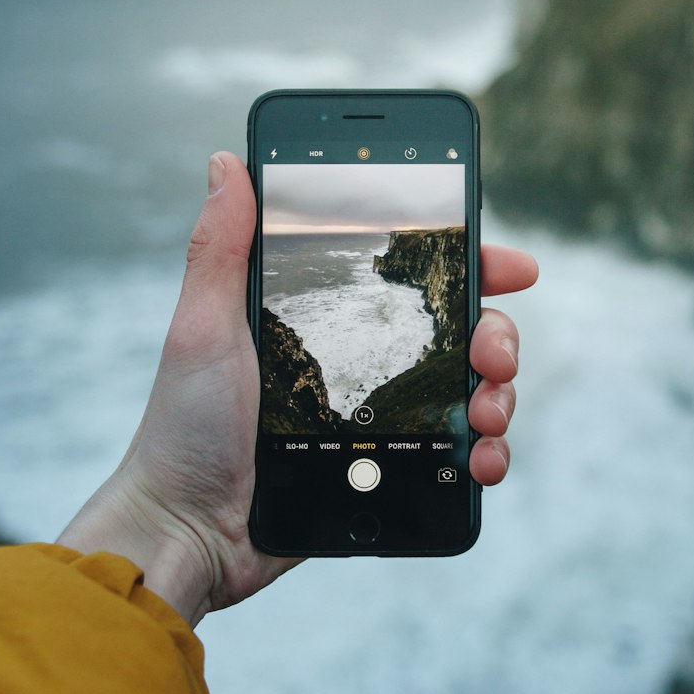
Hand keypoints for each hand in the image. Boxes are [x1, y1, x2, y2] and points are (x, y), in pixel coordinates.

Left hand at [59, 152, 537, 625]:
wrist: (189, 529)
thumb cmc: (184, 426)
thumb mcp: (203, 326)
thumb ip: (220, 247)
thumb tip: (226, 163)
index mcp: (326, 320)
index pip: (411, 279)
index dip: (468, 264)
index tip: (509, 264)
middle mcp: (362, 364)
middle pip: (460, 333)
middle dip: (497, 334)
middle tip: (490, 353)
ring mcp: (382, 420)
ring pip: (473, 393)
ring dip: (500, 395)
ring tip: (486, 413)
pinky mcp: (388, 471)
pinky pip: (458, 459)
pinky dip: (485, 456)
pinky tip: (481, 461)